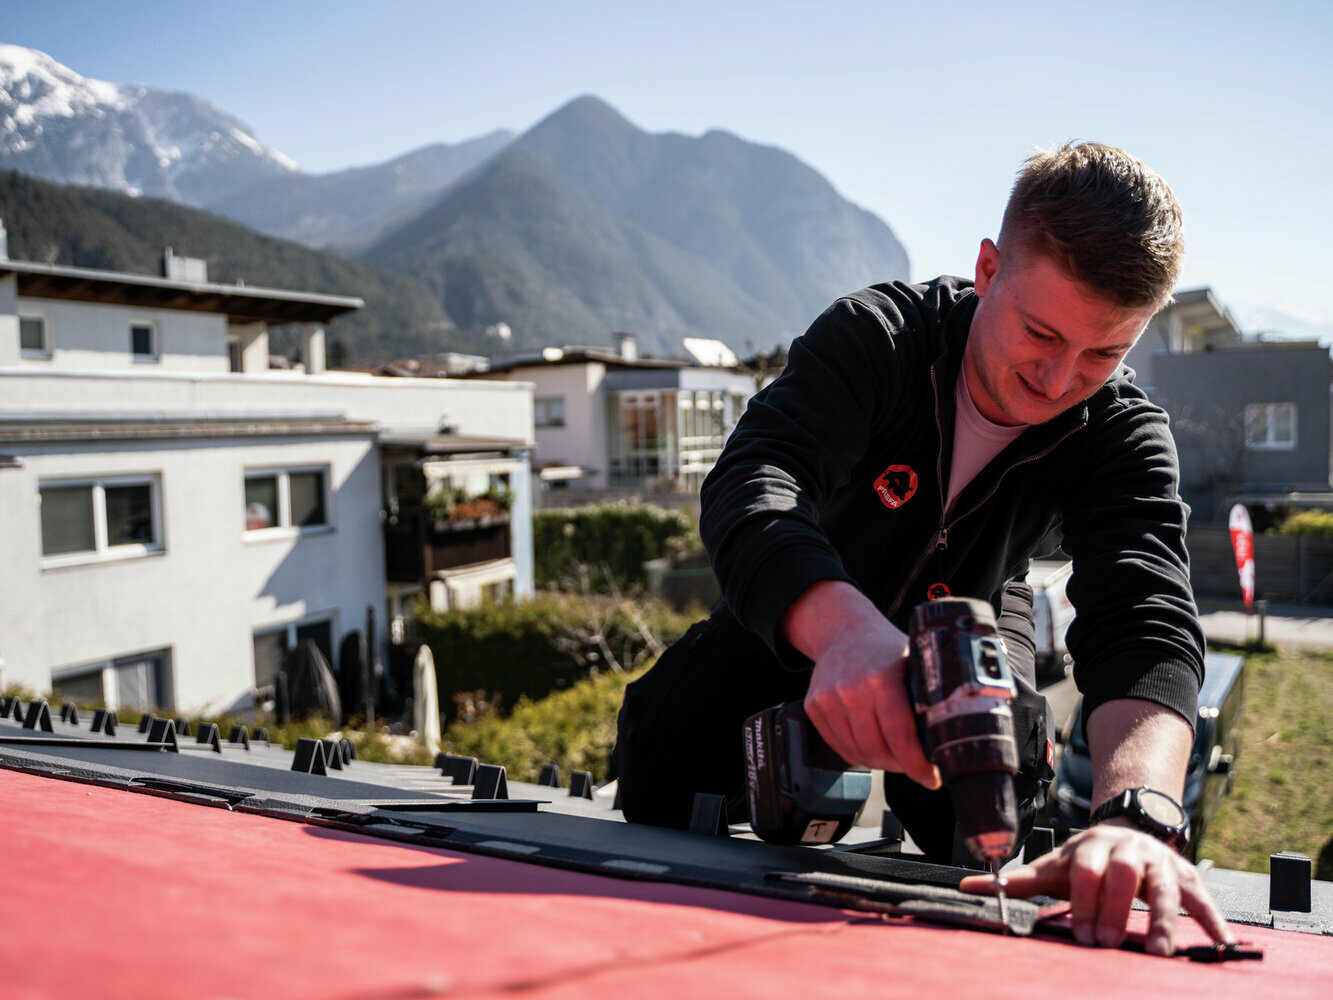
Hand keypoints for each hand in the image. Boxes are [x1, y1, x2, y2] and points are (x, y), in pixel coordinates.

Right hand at [785, 582, 938, 787]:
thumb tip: (955, 736)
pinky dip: (858, 753)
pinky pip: (839, 747)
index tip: (931, 777)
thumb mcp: (914, 663)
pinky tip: (871, 742)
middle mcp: (851, 689)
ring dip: (879, 761)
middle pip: (878, 751)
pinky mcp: (814, 707)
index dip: (917, 765)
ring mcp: (829, 699)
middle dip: (901, 766)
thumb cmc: (885, 649)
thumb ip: (931, 696)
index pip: (900, 737)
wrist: (844, 630)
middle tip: (914, 764)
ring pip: (858, 754)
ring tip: (894, 752)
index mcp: (882, 679)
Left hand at [958, 821, 1234, 955]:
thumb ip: (1017, 881)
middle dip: (1116, 908)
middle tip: (1106, 943)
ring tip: (1159, 953)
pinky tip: (1221, 944)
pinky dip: (1213, 919)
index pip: (1086, 870)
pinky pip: (1203, 897)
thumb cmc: (1086, 861)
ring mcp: (1161, 862)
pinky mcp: (1188, 876)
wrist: (1129, 831)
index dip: (1083, 901)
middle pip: (1125, 874)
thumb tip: (967, 888)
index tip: (1081, 935)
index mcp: (1093, 847)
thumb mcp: (1054, 867)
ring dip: (1164, 918)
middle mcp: (1129, 849)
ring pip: (1166, 886)